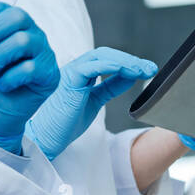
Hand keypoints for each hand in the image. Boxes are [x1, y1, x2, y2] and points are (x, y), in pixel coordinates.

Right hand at [26, 47, 158, 159]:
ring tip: (142, 70)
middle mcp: (74, 70)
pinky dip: (111, 66)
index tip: (147, 70)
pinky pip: (91, 67)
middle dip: (130, 59)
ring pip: (100, 57)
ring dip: (125, 61)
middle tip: (150, 68)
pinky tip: (127, 71)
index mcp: (79, 74)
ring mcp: (70, 73)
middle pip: (105, 54)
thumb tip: (130, 77)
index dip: (128, 62)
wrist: (44, 139)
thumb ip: (109, 88)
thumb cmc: (64, 124)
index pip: (106, 60)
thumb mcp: (94, 102)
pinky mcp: (68, 81)